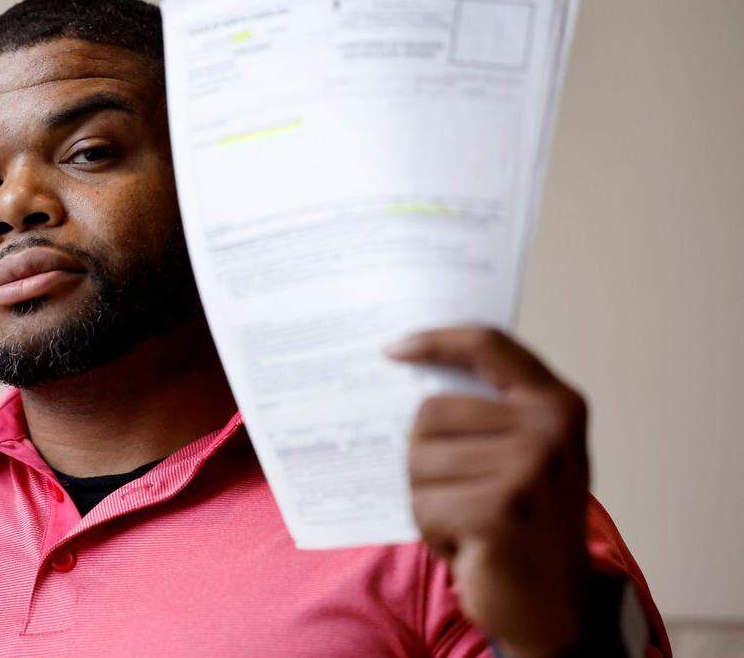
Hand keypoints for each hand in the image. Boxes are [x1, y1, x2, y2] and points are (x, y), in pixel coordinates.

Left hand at [386, 326, 590, 656]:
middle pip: (429, 411)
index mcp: (556, 405)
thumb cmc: (526, 524)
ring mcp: (528, 471)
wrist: (556, 608)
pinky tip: (470, 547)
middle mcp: (548, 431)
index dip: (436, 340)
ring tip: (470, 522)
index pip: (488, 345)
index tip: (392, 348)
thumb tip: (406, 373)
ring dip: (429, 500)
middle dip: (426, 460)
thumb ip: (487, 411)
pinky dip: (434, 532)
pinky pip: (423, 504)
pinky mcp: (498, 513)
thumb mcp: (525, 455)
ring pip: (418, 460)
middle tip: (465, 496)